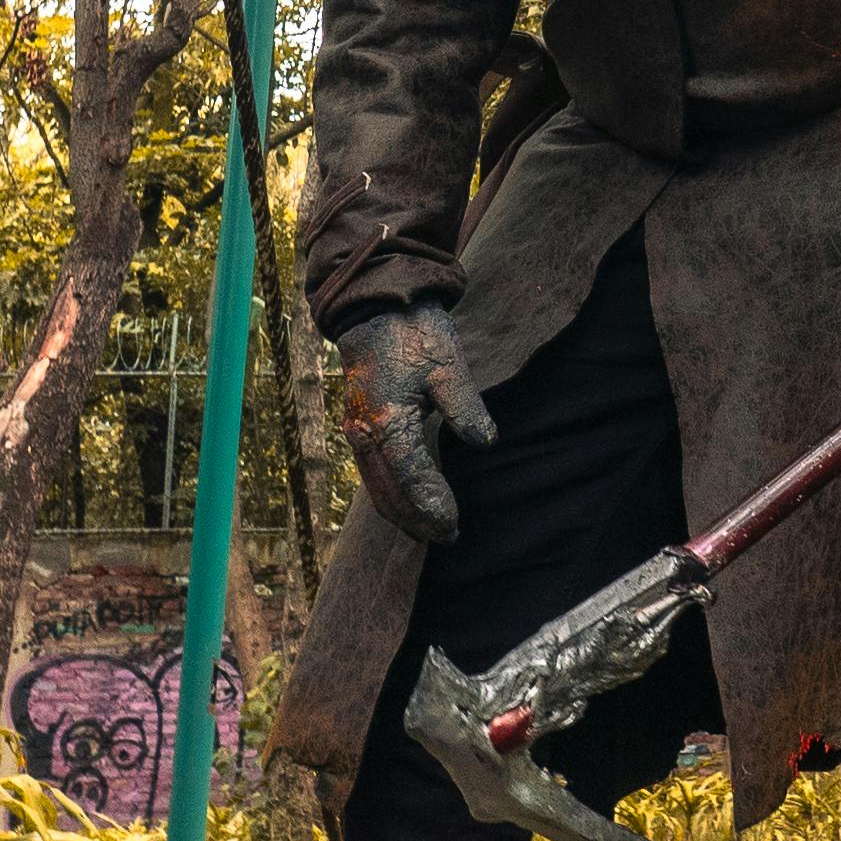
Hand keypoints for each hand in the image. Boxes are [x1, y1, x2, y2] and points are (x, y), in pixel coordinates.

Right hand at [340, 305, 495, 541]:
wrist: (375, 302)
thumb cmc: (414, 331)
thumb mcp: (449, 366)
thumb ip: (465, 408)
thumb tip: (485, 444)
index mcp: (388, 423)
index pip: (414, 481)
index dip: (434, 508)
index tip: (455, 526)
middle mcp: (365, 434)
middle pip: (389, 495)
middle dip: (416, 521)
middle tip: (446, 538)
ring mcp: (356, 430)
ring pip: (375, 487)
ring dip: (400, 513)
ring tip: (427, 530)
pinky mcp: (356, 423)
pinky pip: (369, 472)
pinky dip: (388, 493)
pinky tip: (406, 500)